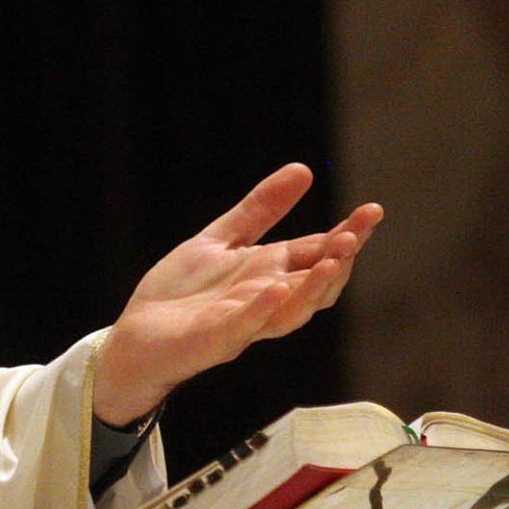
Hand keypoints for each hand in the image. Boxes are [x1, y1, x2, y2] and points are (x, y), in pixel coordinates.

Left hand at [97, 164, 381, 424]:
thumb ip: (259, 210)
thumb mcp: (219, 239)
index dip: (348, 233)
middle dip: (339, 260)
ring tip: (334, 260)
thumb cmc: (180, 292)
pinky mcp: (215, 339)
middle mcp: (266, 300)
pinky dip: (263, 308)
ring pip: (292, 310)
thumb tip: (303, 169)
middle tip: (356, 234)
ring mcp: (244, 322)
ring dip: (314, 287)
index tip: (372, 210)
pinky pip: (245, 325)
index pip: (319, 253)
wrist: (135, 336)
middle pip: (316, 283)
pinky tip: (277, 287)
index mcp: (270, 273)